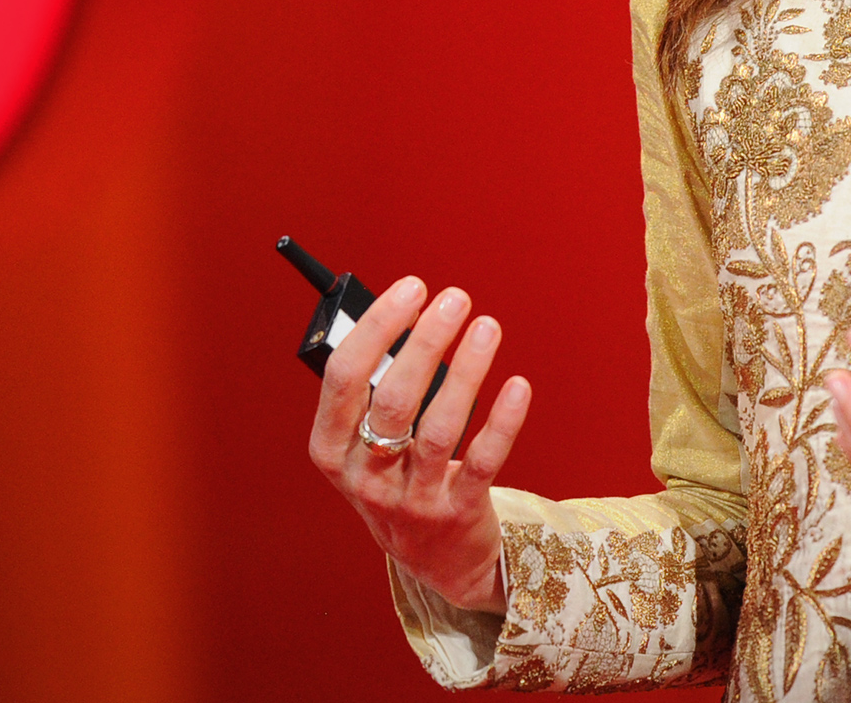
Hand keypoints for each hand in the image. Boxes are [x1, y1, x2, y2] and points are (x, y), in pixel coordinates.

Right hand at [307, 276, 531, 612]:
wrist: (436, 560)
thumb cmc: (398, 479)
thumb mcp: (365, 445)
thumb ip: (375, 392)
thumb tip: (410, 314)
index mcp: (332, 451)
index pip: (343, 379)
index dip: (376, 329)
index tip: (411, 289)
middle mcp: (365, 478)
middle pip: (392, 400)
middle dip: (424, 342)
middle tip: (454, 299)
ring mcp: (411, 501)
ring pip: (438, 429)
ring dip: (465, 372)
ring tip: (486, 326)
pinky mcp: (458, 514)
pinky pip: (482, 462)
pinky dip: (502, 421)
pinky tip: (517, 384)